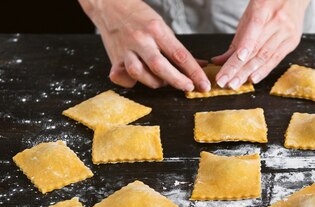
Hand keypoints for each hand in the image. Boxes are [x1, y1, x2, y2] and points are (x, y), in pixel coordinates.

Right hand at [78, 0, 209, 91]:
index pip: (179, 54)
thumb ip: (178, 49)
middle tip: (188, 87)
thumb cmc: (139, 16)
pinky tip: (139, 78)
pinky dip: (132, 82)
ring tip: (163, 80)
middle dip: (177, 80)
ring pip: (140, 74)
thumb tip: (200, 65)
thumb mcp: (162, 26)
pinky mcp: (114, 58)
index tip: (204, 84)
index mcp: (156, 29)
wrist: (109, 4)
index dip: (194, 72)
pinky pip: (122, 77)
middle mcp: (140, 39)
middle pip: (159, 66)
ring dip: (155, 82)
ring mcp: (125, 49)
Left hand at [211, 0, 309, 88]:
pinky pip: (276, 59)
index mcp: (263, 9)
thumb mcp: (249, 15)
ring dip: (249, 73)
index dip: (244, 48)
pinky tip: (253, 79)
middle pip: (256, 49)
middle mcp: (277, 21)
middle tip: (226, 82)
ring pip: (265, 57)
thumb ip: (237, 39)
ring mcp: (287, 32)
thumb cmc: (267, 4)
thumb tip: (220, 60)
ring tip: (235, 84)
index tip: (234, 63)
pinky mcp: (292, 42)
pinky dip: (263, 70)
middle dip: (239, 68)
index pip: (252, 32)